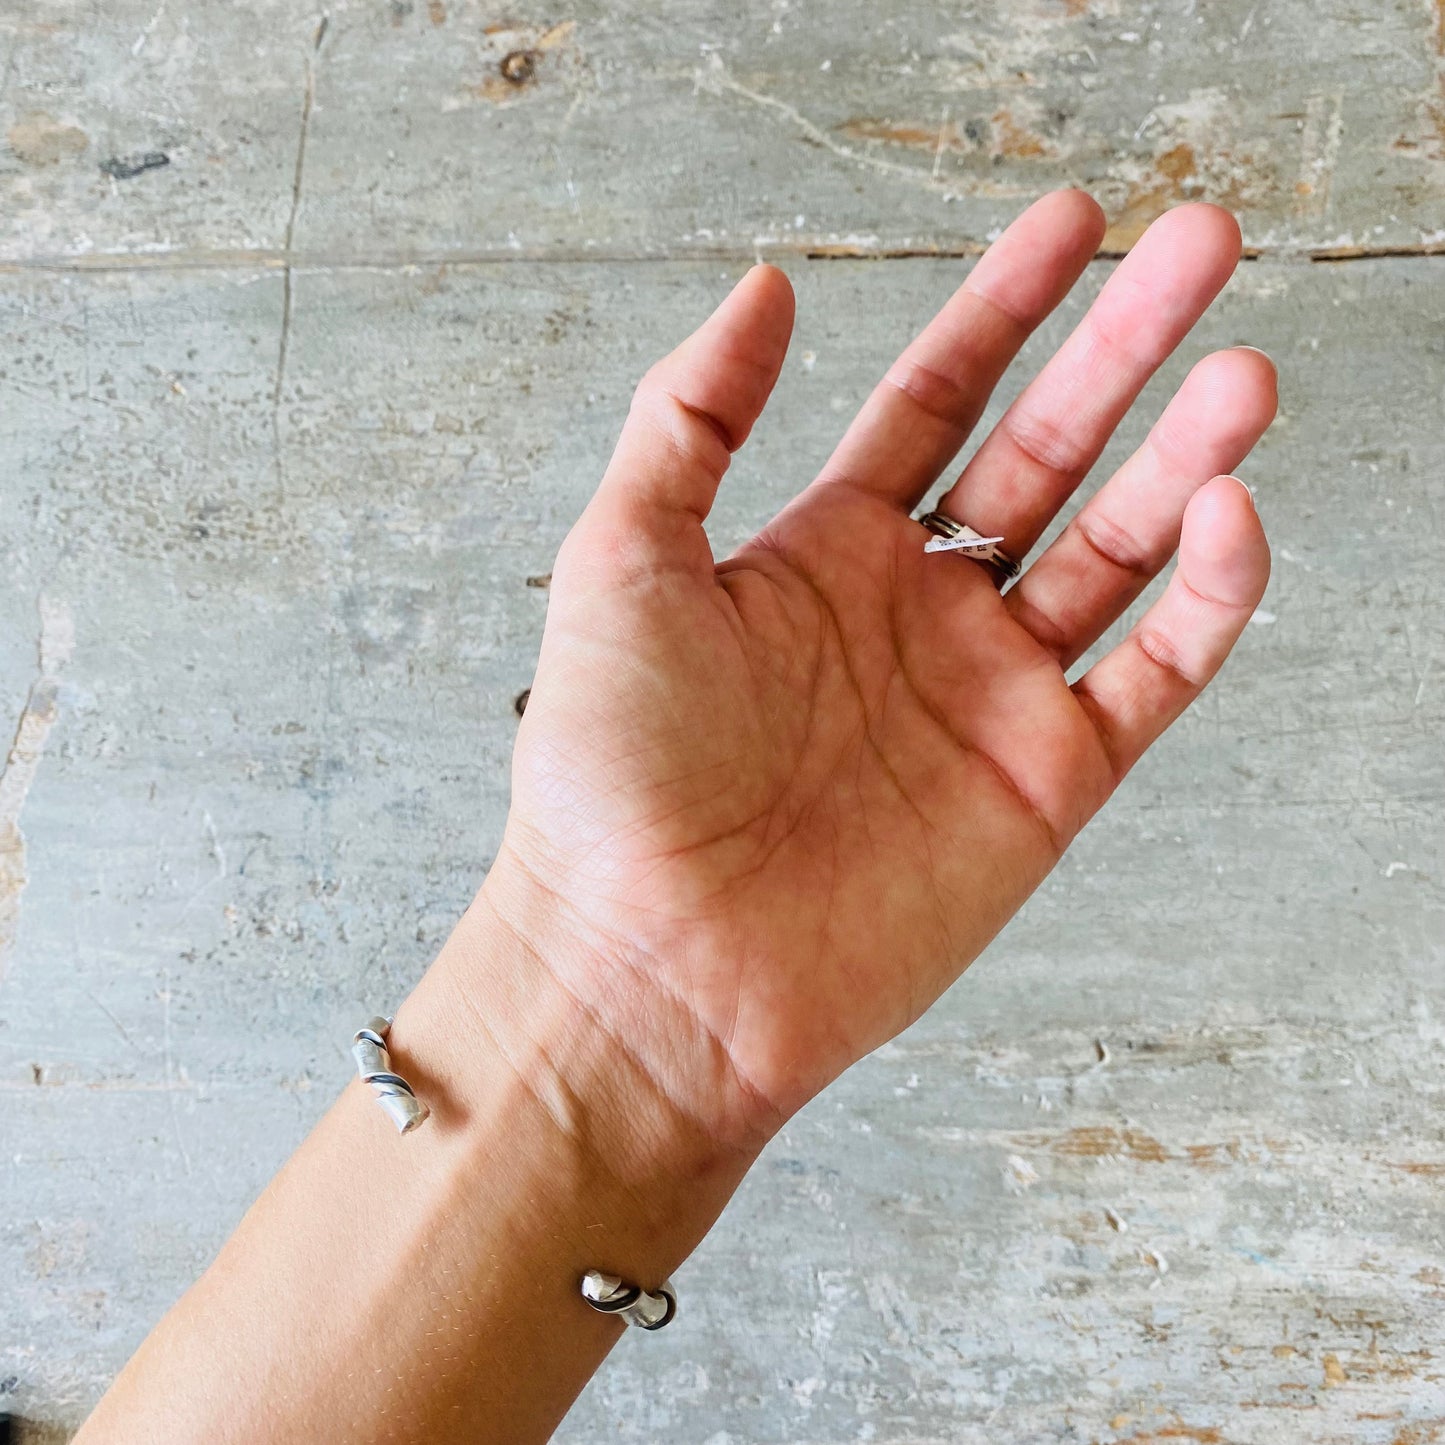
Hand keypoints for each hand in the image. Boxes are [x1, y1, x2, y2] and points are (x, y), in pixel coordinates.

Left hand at [485, 191, 1273, 1154]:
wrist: (651, 968)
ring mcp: (986, 698)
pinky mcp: (1043, 787)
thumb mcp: (621, 560)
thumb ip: (690, 418)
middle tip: (1200, 246)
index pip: (939, 398)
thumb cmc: (610, 776)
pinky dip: (1204, 600)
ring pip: (1117, 552)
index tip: (1074, 220)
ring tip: (1240, 374)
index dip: (1007, 306)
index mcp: (825, 554)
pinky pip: (1151, 675)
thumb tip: (764, 287)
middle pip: (1048, 453)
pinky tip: (1224, 516)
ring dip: (1186, 458)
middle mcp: (916, 614)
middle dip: (1124, 349)